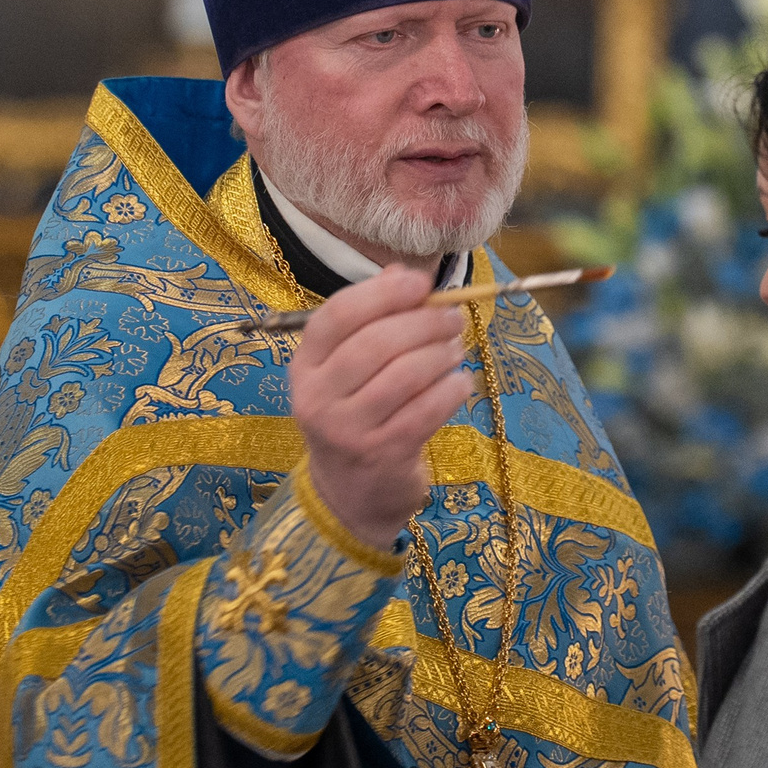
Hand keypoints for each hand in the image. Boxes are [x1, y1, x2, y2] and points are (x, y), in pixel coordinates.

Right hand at [288, 265, 471, 547]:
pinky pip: (426, 411)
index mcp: (305, 367)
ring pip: (404, 376)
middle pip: (374, 344)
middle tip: (453, 318)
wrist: (348, 495)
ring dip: (440, 354)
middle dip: (423, 323)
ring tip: (457, 349)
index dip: (381, 293)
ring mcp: (347, 430)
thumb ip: (372, 319)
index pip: (336, 316)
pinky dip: (451, 390)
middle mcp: (317, 398)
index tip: (421, 283)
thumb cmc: (355, 415)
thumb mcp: (348, 370)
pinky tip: (462, 383)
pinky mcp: (382, 455)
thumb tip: (404, 272)